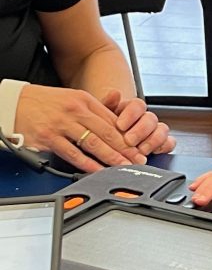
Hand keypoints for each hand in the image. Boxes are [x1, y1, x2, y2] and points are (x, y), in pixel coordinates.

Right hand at [14, 84, 143, 172]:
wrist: (14, 102)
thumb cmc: (44, 103)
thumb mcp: (72, 99)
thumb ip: (94, 111)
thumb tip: (116, 123)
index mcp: (84, 100)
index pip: (113, 119)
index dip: (128, 134)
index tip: (139, 145)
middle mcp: (75, 111)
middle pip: (107, 132)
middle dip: (125, 148)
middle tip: (138, 159)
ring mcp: (62, 124)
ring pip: (93, 143)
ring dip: (111, 157)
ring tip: (123, 166)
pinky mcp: (49, 138)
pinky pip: (72, 153)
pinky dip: (87, 164)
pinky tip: (98, 170)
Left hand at [101, 90, 174, 157]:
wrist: (108, 142)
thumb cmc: (104, 127)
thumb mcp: (100, 116)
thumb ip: (107, 104)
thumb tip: (115, 93)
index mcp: (132, 109)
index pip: (138, 105)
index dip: (131, 114)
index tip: (120, 125)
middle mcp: (145, 118)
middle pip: (151, 118)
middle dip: (140, 131)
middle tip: (129, 141)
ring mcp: (155, 131)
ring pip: (162, 130)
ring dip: (152, 140)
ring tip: (140, 151)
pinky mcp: (161, 144)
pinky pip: (169, 143)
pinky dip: (163, 147)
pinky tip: (152, 152)